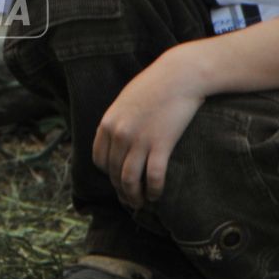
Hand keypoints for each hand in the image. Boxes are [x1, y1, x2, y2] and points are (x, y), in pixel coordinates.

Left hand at [91, 48, 207, 209]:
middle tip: (131, 199)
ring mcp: (139, 141)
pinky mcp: (161, 145)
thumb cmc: (155, 85)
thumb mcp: (125, 101)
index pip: (99, 160)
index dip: (108, 174)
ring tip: (141, 203)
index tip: (118, 178)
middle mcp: (119, 135)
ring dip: (134, 197)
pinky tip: (157, 195)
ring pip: (129, 181)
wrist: (180, 76)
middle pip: (114, 173)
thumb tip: (117, 141)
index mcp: (107, 124)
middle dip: (121, 190)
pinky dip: (154, 191)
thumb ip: (118, 121)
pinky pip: (154, 177)